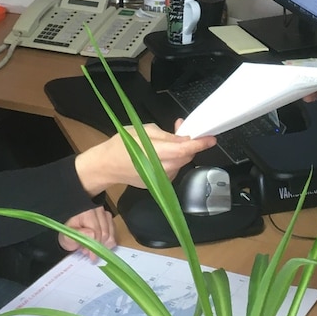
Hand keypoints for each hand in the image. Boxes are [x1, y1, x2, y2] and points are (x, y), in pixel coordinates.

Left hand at [58, 206, 115, 260]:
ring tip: (92, 247)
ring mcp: (105, 214)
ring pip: (111, 234)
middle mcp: (98, 210)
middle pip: (105, 233)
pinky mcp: (109, 219)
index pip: (96, 231)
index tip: (88, 254)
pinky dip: (107, 242)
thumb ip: (78, 235)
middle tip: (88, 252)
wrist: (69, 230)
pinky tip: (98, 243)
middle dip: (97, 245)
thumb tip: (92, 234)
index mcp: (87, 211)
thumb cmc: (68, 232)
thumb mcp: (67, 236)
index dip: (93, 245)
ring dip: (103, 244)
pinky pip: (114, 233)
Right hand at [74, 123, 215, 192]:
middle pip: (185, 157)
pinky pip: (172, 170)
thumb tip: (184, 136)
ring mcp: (160, 179)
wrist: (105, 166)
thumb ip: (167, 135)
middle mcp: (161, 169)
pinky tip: (160, 156)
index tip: (211, 138)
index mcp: (157, 153)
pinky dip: (172, 162)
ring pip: (180, 164)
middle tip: (182, 132)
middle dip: (188, 145)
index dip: (200, 144)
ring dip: (179, 153)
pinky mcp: (158, 184)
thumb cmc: (121, 145)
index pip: (185, 150)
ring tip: (165, 144)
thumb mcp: (144, 130)